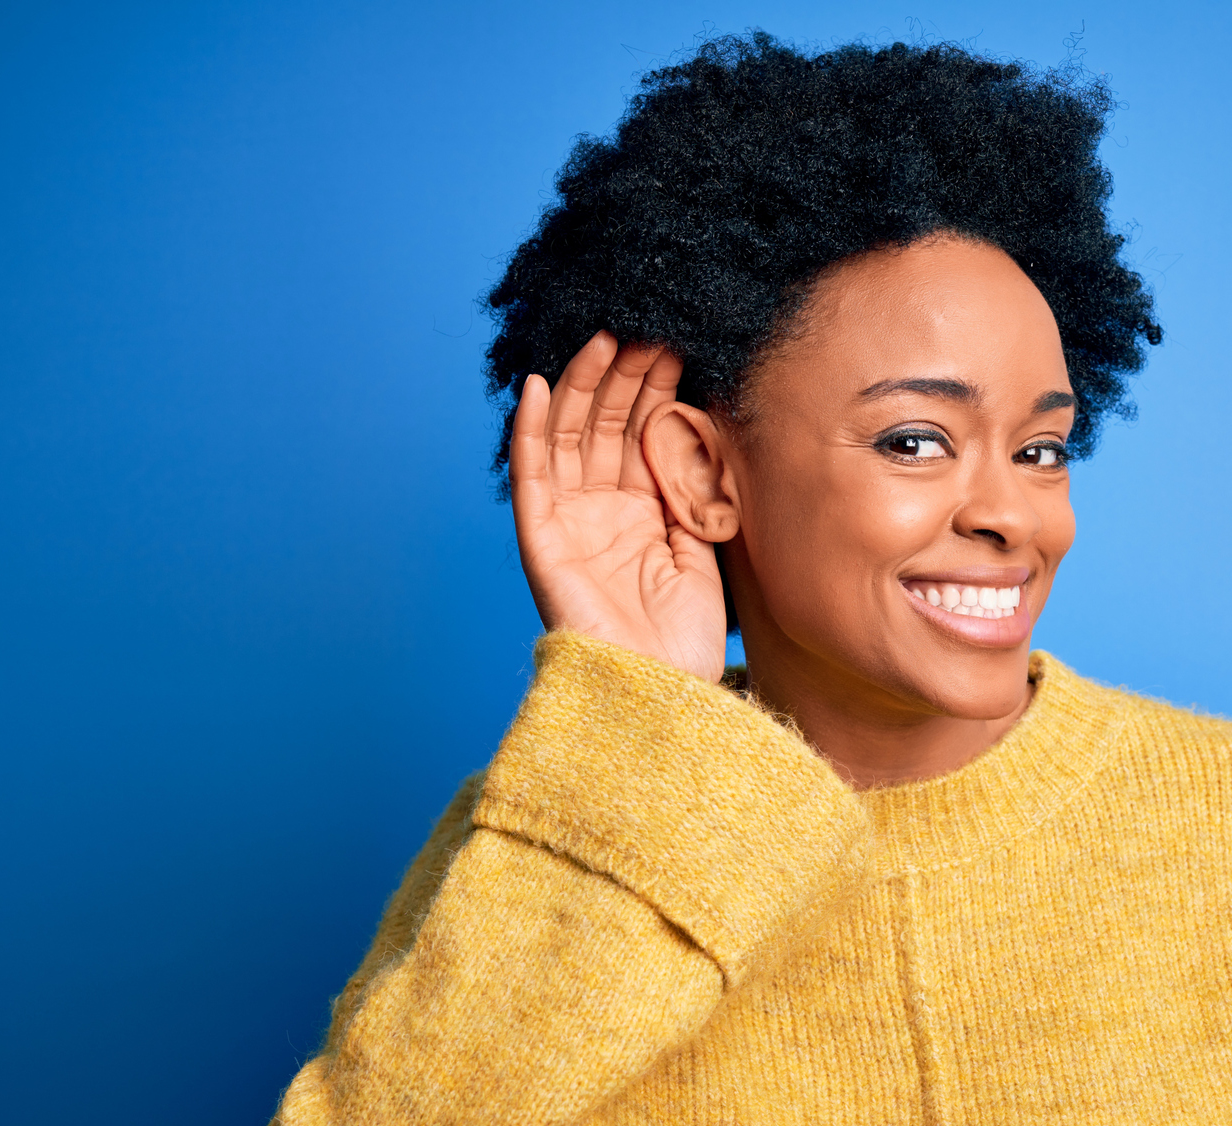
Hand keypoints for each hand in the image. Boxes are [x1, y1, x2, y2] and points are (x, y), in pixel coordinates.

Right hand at [508, 333, 726, 680]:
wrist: (663, 693)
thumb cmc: (686, 639)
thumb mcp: (703, 547)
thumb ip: (693, 490)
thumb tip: (699, 426)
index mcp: (641, 511)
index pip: (642, 433)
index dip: (656, 388)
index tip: (680, 342)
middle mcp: (601, 510)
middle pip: (604, 425)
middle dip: (624, 375)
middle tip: (649, 326)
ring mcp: (570, 521)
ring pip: (568, 436)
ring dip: (581, 385)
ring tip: (604, 337)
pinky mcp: (542, 539)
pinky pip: (531, 475)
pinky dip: (529, 429)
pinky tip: (536, 385)